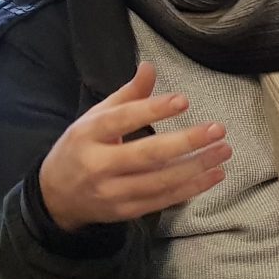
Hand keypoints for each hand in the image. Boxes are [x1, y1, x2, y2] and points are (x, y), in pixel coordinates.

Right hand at [38, 62, 229, 231]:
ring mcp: (112, 192)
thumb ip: (127, 95)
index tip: (183, 101)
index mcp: (87, 135)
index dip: (152, 110)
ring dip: (197, 167)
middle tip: (217, 130)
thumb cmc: (81, 149)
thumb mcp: (95, 118)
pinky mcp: (126, 211)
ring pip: (160, 181)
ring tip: (223, 151)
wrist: (55, 197)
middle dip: (186, 142)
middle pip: (147, 154)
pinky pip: (164, 200)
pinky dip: (191, 188)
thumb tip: (150, 67)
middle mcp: (98, 165)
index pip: (122, 120)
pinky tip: (214, 175)